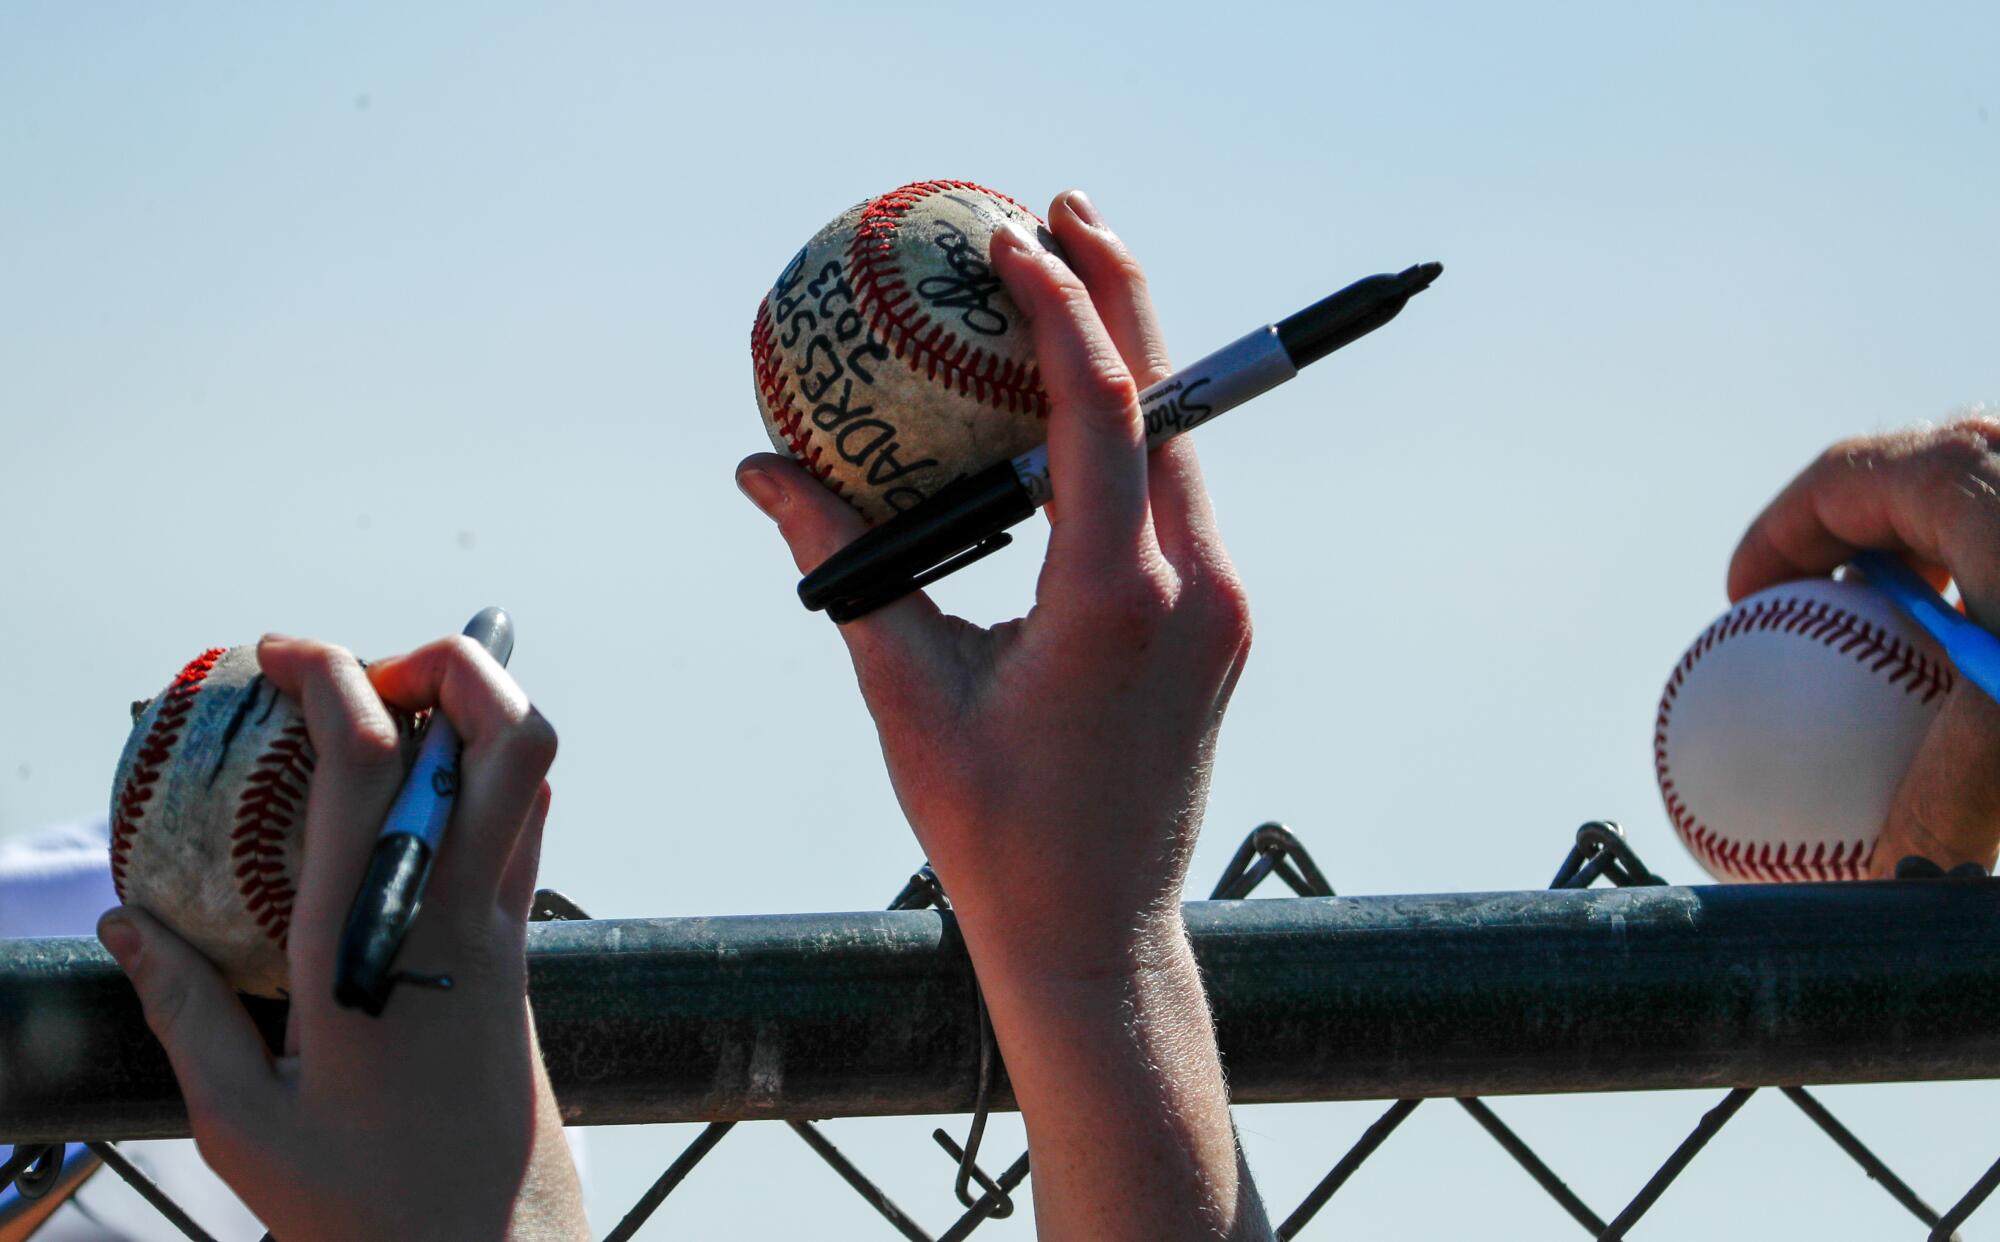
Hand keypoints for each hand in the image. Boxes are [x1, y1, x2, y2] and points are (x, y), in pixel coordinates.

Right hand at [96, 636, 586, 1241]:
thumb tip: (127, 922)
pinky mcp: (525, 949)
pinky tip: (415, 801)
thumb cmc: (367, 1208)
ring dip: (474, 709)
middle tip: (358, 677)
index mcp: (372, 943)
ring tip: (381, 721)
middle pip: (509, 730)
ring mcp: (507, 927)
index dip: (331, 674)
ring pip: (534, 771)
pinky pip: (528, 824)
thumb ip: (184, 1012)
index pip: (374, 762)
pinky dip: (486, 774)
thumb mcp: (244, 1125)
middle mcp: (460, 914)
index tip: (278, 653)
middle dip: (446, 661)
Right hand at [739, 190, 1268, 1240]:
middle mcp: (1193, 589)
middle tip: (1060, 210)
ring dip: (1131, 358)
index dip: (1062, 304)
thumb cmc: (994, 832)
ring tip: (1065, 288)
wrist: (1099, 932)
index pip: (1104, 408)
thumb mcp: (903, 690)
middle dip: (1118, 290)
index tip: (1012, 234)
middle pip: (1170, 398)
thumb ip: (842, 567)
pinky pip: (1180, 496)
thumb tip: (761, 470)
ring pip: (1185, 443)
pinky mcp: (1220, 626)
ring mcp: (1220, 608)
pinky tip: (1072, 413)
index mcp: (1117, 600)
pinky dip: (1134, 434)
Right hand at [1730, 415, 1999, 877]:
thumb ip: (1943, 796)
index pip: (1840, 479)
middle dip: (1850, 557)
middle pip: (1908, 494)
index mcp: (1967, 464)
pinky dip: (1986, 612)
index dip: (1778, 538)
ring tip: (1910, 660)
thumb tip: (1880, 884)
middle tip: (1817, 629)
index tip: (1743, 604)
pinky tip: (1991, 681)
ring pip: (1977, 524)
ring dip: (1932, 585)